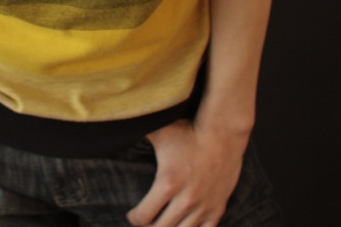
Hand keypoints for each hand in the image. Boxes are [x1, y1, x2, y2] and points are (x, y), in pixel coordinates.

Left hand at [126, 119, 248, 226]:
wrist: (223, 134)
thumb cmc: (189, 131)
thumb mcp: (160, 130)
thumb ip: (138, 132)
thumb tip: (117, 123)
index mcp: (168, 183)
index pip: (144, 215)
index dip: (134, 218)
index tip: (132, 215)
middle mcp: (186, 199)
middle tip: (145, 222)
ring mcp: (203, 206)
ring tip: (163, 225)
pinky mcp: (218, 207)